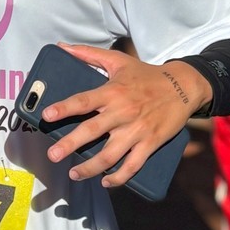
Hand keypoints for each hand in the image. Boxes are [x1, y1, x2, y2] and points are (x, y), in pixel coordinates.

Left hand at [41, 42, 211, 187]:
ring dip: (90, 168)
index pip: (84, 100)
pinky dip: (119, 177)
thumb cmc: (145, 74)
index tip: (46, 116)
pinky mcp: (151, 143)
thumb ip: (88, 54)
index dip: (64, 108)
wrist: (183, 86)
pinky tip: (105, 181)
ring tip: (73, 174)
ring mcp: (137, 130)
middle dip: (70, 144)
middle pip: (92, 131)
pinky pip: (133, 165)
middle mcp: (123, 112)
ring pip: (110, 154)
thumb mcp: (118, 60)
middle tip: (52, 156)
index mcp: (112, 91)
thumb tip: (62, 47)